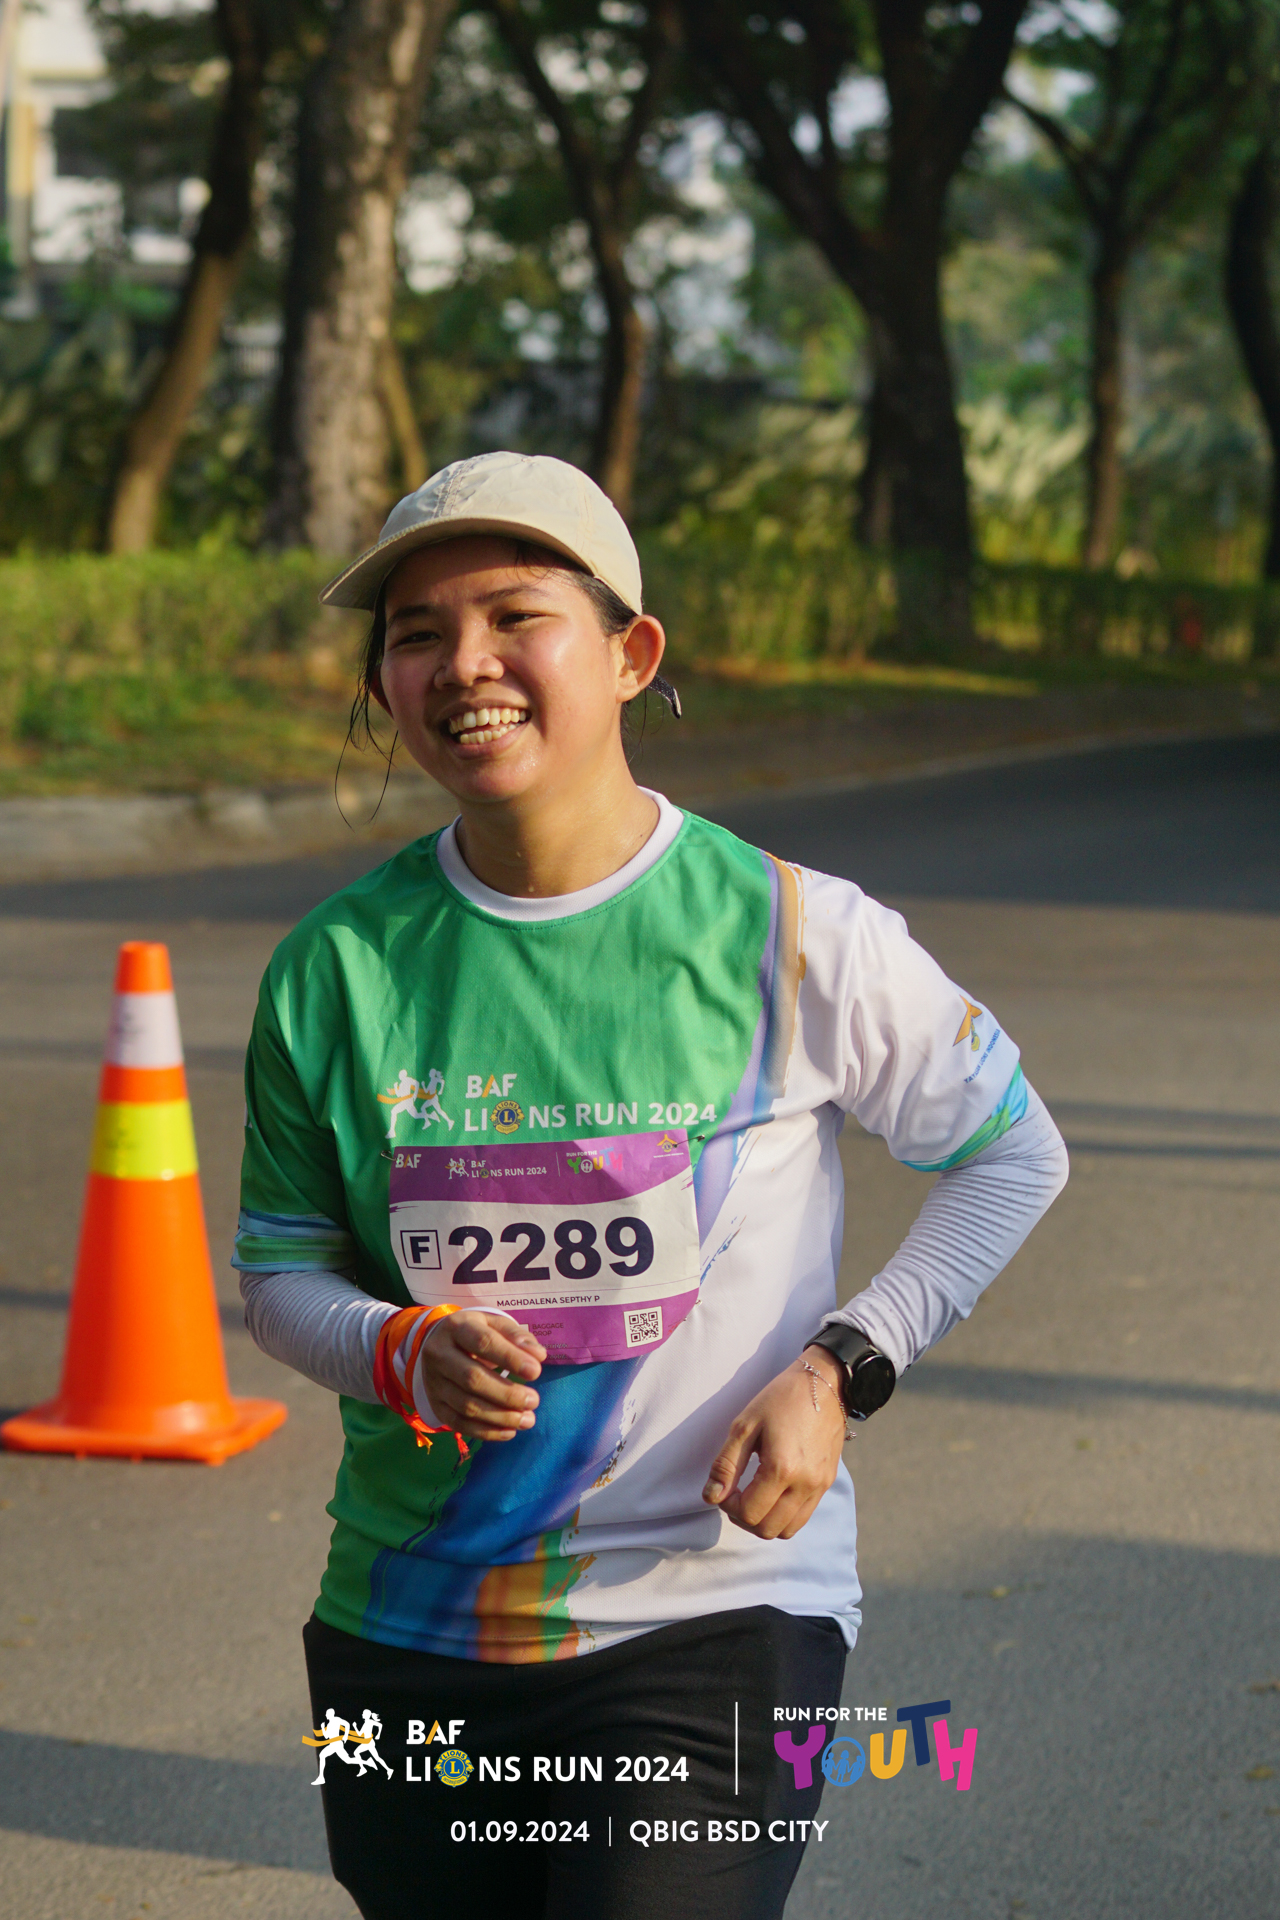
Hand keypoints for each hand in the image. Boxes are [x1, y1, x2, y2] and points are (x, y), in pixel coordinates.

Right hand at [418, 1310, 545, 1442]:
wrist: (438, 1345)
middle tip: (534, 1401)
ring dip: (501, 1417)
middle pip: (472, 1378)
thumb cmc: (475, 1333)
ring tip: (528, 1419)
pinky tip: (510, 1431)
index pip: (483, 1342)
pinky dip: (486, 1432)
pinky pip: (459, 1423)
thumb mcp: (494, 1324)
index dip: (511, 1358)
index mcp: (456, 1327)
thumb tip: (538, 1356)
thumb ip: (517, 1336)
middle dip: (507, 1394)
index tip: (536, 1372)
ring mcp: (434, 1382)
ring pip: (466, 1406)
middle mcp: (439, 1355)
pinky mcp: (435, 1405)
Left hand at [701, 1348, 847, 1538]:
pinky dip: (783, 1515)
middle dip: (744, 1518)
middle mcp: (805, 1484)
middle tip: (735, 1494)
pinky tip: (773, 1492)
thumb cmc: (780, 1399)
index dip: (728, 1506)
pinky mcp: (827, 1483)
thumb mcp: (745, 1425)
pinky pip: (802, 1517)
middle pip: (767, 1529)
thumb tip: (711, 1497)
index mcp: (781, 1469)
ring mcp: (819, 1486)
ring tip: (753, 1496)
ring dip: (764, 1521)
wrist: (824, 1383)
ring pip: (786, 1530)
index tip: (725, 1487)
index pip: (748, 1513)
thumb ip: (726, 1465)